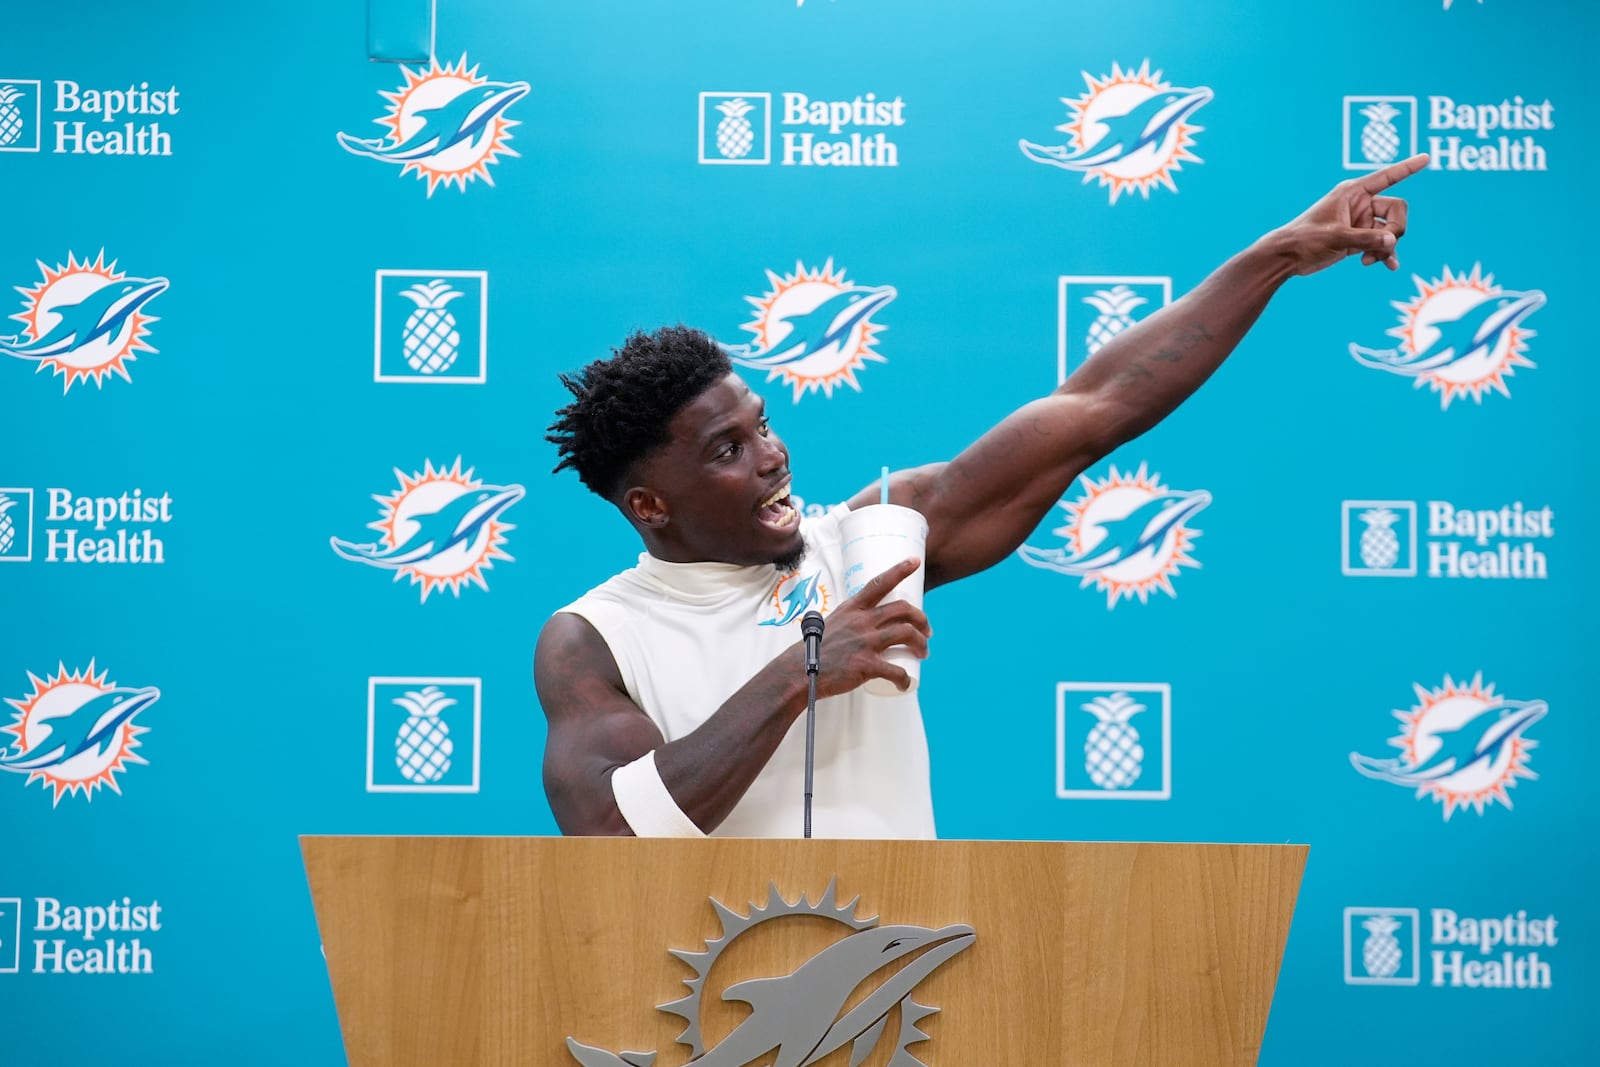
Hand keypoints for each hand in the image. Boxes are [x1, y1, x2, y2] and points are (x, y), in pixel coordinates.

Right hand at [814, 557, 930, 696]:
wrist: (800, 672)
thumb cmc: (813, 651)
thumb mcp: (831, 624)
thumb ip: (849, 621)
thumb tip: (862, 623)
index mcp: (853, 609)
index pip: (879, 583)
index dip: (899, 570)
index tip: (915, 561)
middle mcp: (861, 621)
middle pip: (902, 609)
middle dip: (921, 618)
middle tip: (927, 631)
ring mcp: (865, 642)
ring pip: (906, 633)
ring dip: (921, 643)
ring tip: (923, 652)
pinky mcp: (866, 665)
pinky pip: (896, 670)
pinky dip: (904, 679)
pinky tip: (905, 683)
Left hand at [1275, 153, 1428, 275]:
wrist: (1288, 257)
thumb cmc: (1305, 239)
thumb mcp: (1336, 237)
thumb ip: (1366, 239)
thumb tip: (1392, 242)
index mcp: (1353, 192)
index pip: (1386, 176)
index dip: (1407, 168)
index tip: (1426, 157)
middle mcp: (1360, 204)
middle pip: (1397, 210)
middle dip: (1396, 229)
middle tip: (1384, 244)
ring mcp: (1361, 222)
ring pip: (1391, 230)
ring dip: (1387, 247)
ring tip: (1370, 261)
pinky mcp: (1358, 239)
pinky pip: (1382, 244)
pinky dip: (1385, 254)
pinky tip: (1389, 266)